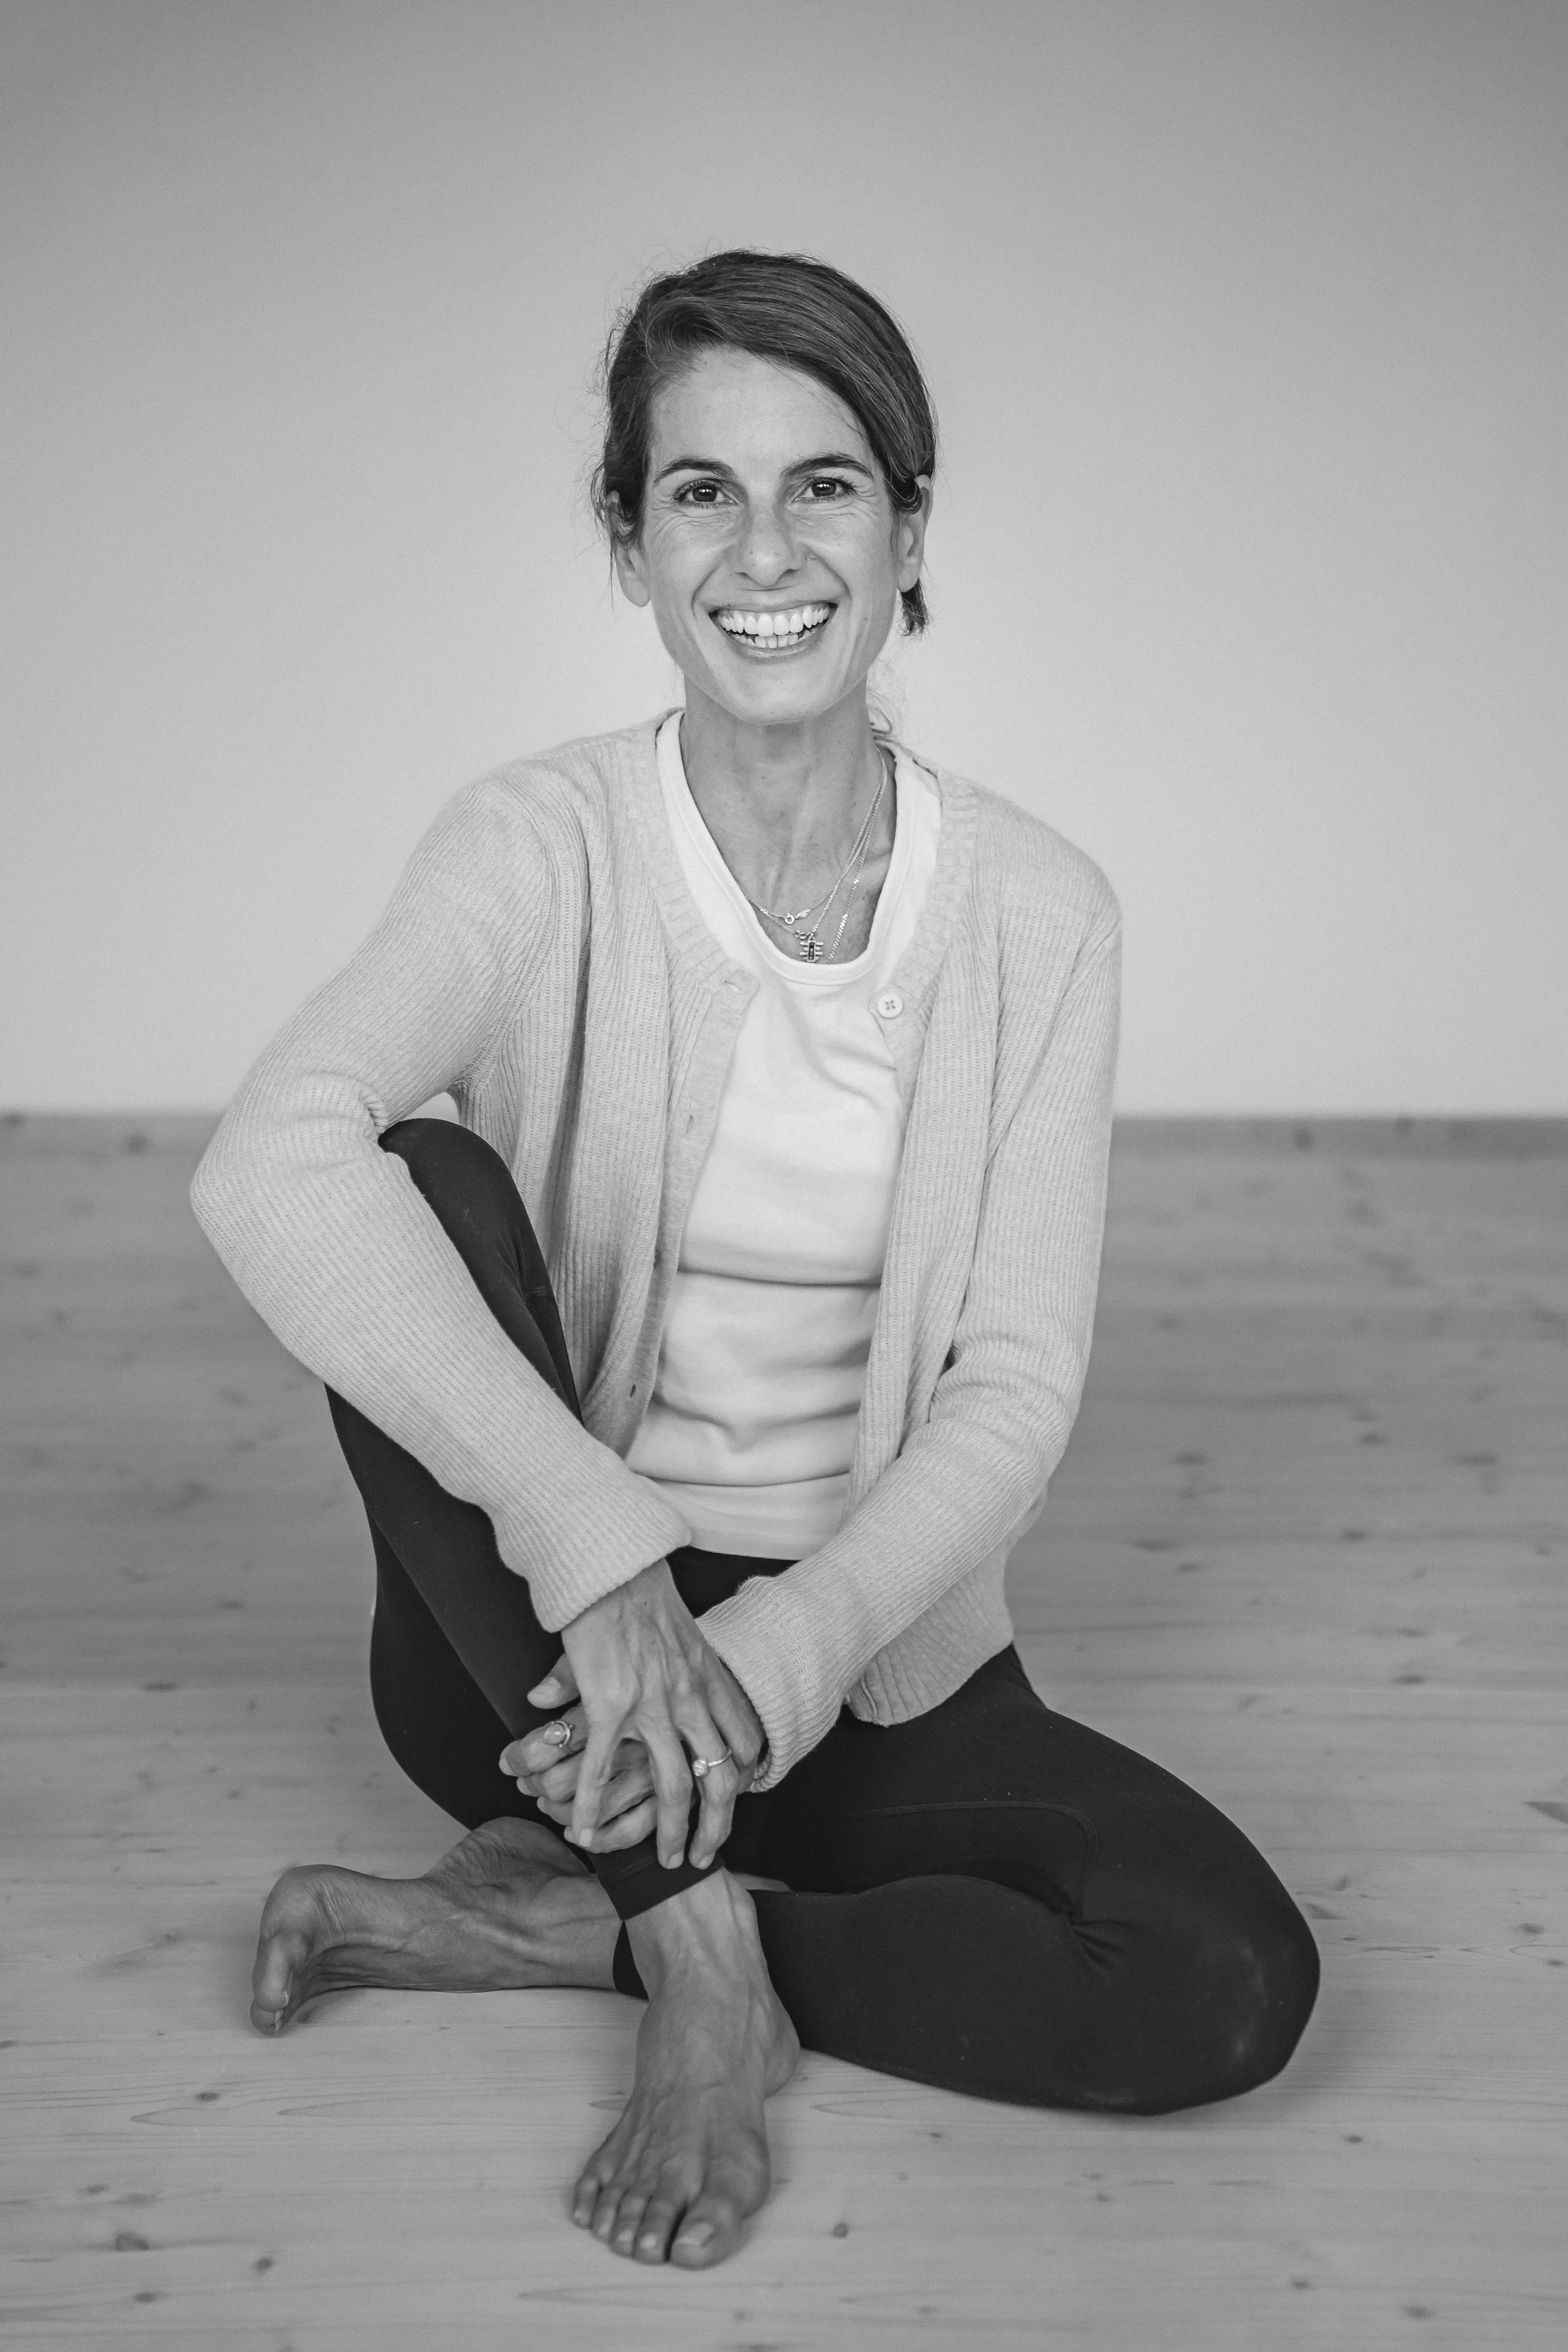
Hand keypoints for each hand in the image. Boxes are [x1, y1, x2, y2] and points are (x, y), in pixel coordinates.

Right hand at [502, 1559, 763, 1869]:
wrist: (613, 1566)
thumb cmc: (642, 1594)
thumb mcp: (682, 1636)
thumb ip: (684, 1673)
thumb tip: (690, 1696)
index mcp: (711, 1680)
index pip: (743, 1743)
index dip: (745, 1778)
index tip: (738, 1799)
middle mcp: (690, 1699)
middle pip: (719, 1779)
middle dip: (717, 1827)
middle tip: (707, 1856)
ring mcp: (652, 1706)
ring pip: (673, 1786)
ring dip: (669, 1831)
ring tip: (665, 1861)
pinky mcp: (609, 1706)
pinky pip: (603, 1769)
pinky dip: (593, 1805)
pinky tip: (585, 1830)